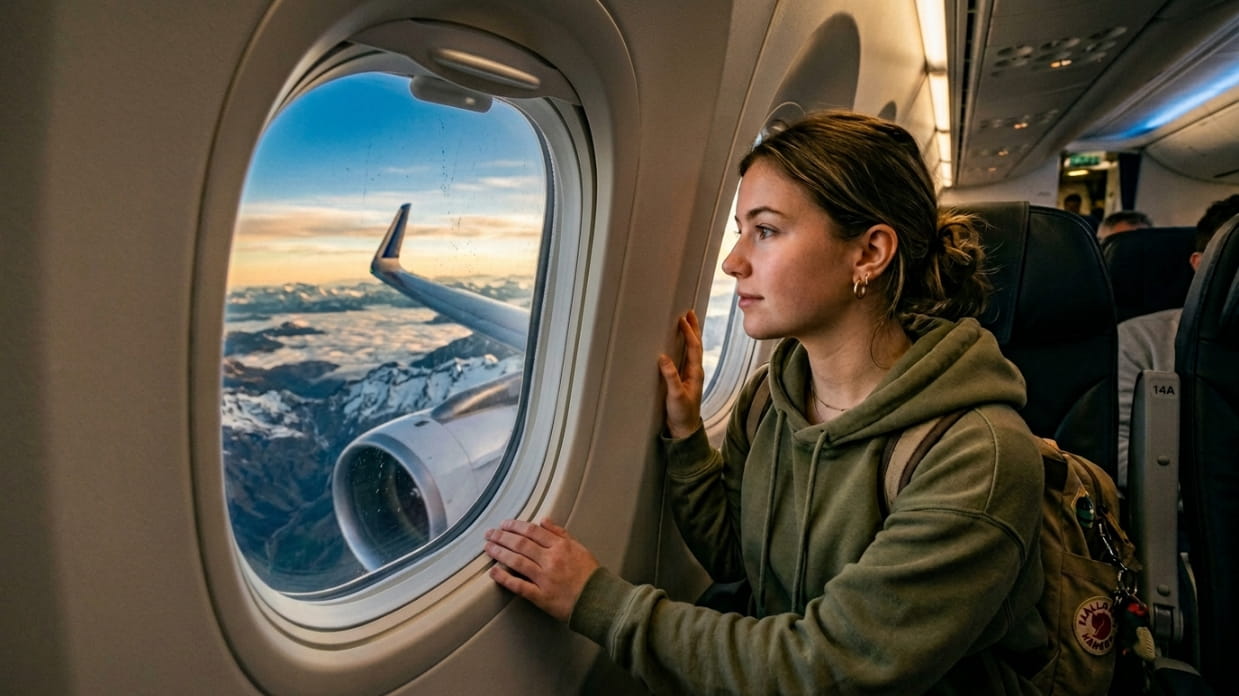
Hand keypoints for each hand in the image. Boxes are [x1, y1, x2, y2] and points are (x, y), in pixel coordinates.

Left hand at [484, 518, 598, 622]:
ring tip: (488, 547)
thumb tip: (544, 520)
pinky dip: (504, 578)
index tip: (505, 524)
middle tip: (490, 533)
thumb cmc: (591, 576)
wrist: (600, 600)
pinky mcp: (541, 596)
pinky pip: (519, 585)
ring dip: (500, 552)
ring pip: (517, 561)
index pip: (532, 531)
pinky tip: (493, 572)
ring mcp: (545, 578)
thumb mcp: (579, 548)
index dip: (515, 526)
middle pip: (521, 544)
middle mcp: (551, 560)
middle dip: (502, 537)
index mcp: (561, 546)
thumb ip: (560, 534)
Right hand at [659, 310, 703, 437]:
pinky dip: (684, 346)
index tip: (682, 320)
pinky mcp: (684, 380)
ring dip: (690, 335)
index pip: (694, 348)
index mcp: (695, 373)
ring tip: (686, 323)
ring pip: (692, 350)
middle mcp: (695, 371)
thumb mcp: (675, 396)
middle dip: (693, 329)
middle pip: (696, 345)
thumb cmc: (682, 414)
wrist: (684, 429)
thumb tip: (663, 358)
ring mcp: (690, 375)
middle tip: (689, 313)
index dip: (689, 333)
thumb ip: (671, 377)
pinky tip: (679, 344)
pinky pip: (686, 357)